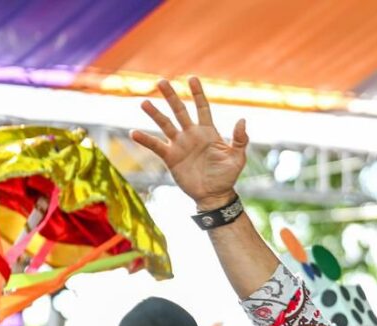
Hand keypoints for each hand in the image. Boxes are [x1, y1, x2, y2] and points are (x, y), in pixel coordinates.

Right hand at [131, 77, 248, 209]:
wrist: (214, 195)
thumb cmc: (227, 176)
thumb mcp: (237, 158)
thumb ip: (240, 139)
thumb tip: (242, 120)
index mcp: (208, 132)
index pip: (202, 108)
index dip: (197, 94)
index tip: (192, 79)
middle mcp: (191, 135)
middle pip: (180, 111)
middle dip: (171, 97)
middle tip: (161, 81)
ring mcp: (179, 145)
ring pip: (165, 124)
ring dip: (155, 114)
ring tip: (144, 103)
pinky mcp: (170, 157)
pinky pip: (156, 146)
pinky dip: (145, 140)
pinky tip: (133, 132)